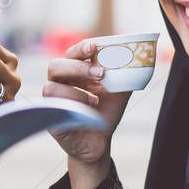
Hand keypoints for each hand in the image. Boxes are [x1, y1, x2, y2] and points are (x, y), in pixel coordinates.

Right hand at [43, 40, 130, 188]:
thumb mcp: (118, 92)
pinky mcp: (50, 117)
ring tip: (95, 101)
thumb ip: (124, 75)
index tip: (94, 47)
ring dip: (76, 92)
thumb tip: (138, 58)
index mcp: (74, 72)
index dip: (80, 48)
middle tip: (100, 74)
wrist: (99, 141)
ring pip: (51, 86)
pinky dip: (71, 107)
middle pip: (55, 66)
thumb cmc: (105, 113)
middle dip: (78, 68)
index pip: (72, 53)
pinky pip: (52, 107)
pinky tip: (85, 113)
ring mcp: (53, 100)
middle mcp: (60, 83)